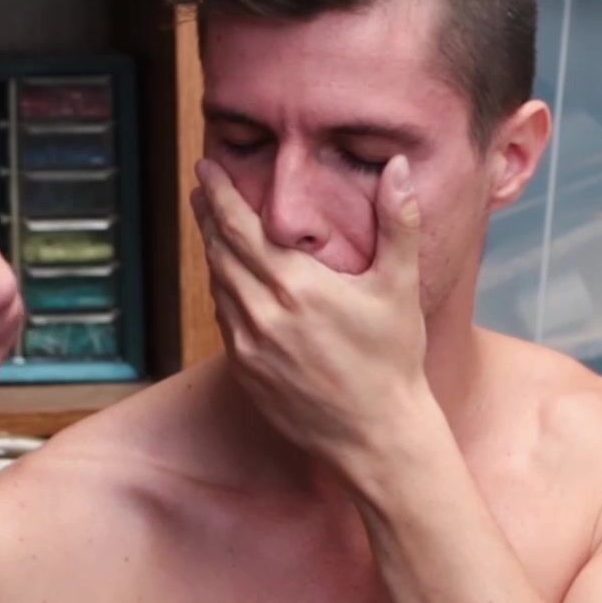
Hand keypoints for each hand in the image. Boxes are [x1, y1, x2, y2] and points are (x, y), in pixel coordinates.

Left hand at [192, 157, 429, 471]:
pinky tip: (230, 281)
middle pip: (220, 250)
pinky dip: (223, 291)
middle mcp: (262, 313)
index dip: (219, 194)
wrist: (375, 435)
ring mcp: (248, 345)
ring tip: (213, 227)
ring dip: (213, 251)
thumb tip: (398, 167)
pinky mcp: (244, 371)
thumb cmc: (393, 359)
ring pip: (218, 284)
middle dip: (209, 215)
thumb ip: (398, 222)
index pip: (240, 226)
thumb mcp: (399, 287)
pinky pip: (224, 319)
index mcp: (296, 285)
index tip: (205, 168)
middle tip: (202, 188)